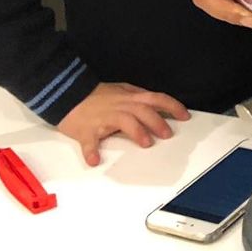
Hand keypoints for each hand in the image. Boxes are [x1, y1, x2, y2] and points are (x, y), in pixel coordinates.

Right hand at [58, 82, 189, 165]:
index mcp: (130, 97)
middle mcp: (120, 106)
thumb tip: (155, 102)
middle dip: (158, 121)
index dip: (172, 106)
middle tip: (168, 134)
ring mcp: (103, 118)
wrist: (66, 94)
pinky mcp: (86, 131)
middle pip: (143, 111)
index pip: (156, 99)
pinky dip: (91, 152)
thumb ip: (137, 95)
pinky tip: (95, 160)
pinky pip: (89, 142)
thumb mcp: (121, 89)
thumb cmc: (95, 95)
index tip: (185, 116)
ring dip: (136, 132)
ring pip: (123, 121)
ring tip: (146, 143)